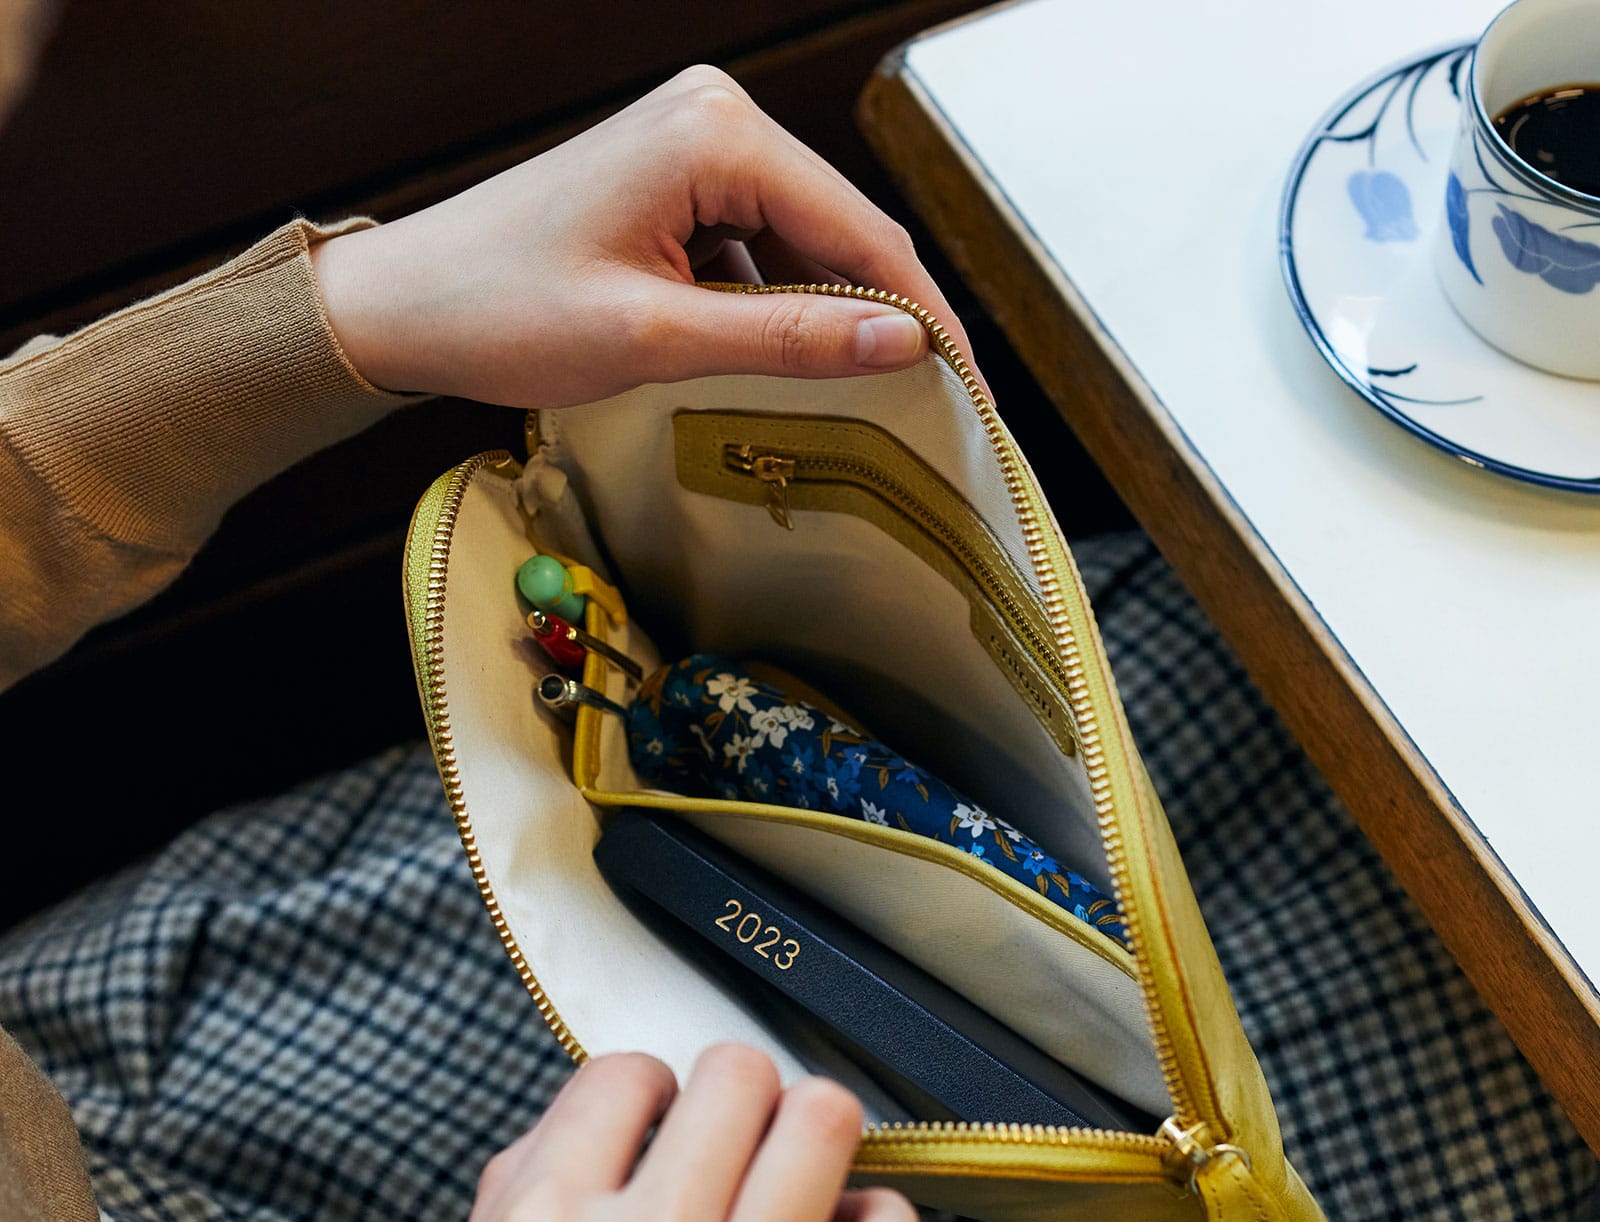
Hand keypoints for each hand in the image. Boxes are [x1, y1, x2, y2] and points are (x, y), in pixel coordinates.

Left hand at [311, 65, 981, 406]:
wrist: (405, 306)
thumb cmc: (500, 310)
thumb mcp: (656, 338)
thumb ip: (788, 339)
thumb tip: (904, 343)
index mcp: (716, 134)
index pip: (863, 232)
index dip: (925, 318)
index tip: (971, 393)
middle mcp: (714, 118)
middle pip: (841, 231)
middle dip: (885, 319)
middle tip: (934, 407)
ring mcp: (693, 146)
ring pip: (804, 245)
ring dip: (829, 318)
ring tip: (862, 398)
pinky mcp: (675, 183)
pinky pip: (759, 248)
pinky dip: (779, 308)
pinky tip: (782, 363)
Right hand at [398, 1046, 923, 1221]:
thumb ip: (510, 1203)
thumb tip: (585, 1118)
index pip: (623, 1072)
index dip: (644, 1088)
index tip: (656, 1120)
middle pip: (737, 1075)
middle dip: (733, 1088)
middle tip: (731, 1133)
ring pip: (826, 1126)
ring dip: (810, 1132)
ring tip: (794, 1172)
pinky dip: (876, 1220)